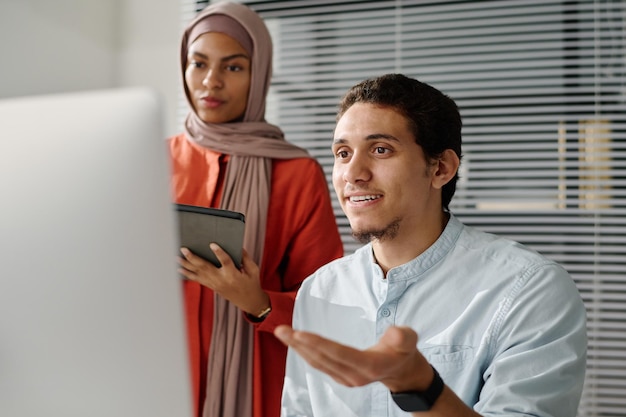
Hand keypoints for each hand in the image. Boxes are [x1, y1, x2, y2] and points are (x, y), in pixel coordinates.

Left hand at [179, 244, 268, 315]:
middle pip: (205, 268)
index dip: (219, 253)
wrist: (248, 301)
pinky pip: (198, 280)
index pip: (225, 262)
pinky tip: (180, 268)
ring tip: (177, 257)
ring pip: (198, 274)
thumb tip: (237, 245)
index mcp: (233, 274)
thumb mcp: (253, 270)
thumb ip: (245, 257)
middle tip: (184, 249)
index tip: (212, 244)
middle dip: (193, 258)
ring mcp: (215, 284)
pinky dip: (188, 274)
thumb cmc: (252, 283)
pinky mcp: (212, 286)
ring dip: (186, 265)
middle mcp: (221, 279)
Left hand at [274, 325, 432, 392]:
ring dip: (298, 348)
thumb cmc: (404, 351)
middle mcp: (355, 376)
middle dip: (300, 344)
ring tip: (282, 333)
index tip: (299, 333)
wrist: (404, 372)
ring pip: (317, 362)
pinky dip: (305, 353)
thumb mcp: (410, 340)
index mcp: (370, 366)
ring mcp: (347, 379)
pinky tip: (296, 342)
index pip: (339, 354)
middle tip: (280, 330)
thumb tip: (395, 332)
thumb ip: (403, 337)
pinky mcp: (341, 377)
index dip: (319, 344)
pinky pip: (319, 364)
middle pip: (323, 358)